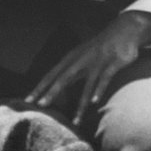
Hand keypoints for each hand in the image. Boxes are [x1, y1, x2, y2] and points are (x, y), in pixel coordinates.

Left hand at [27, 10, 150, 126]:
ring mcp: (96, 62)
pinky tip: (95, 102)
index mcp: (71, 59)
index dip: (39, 88)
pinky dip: (99, 90)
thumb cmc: (99, 49)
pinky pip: (104, 79)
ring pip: (86, 86)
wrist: (123, 30)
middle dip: (51, 92)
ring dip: (80, 104)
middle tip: (40, 105)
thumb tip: (54, 88)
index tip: (27, 100)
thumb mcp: (81, 59)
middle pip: (63, 78)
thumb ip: (69, 73)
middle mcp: (80, 60)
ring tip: (75, 120)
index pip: (51, 75)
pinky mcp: (111, 64)